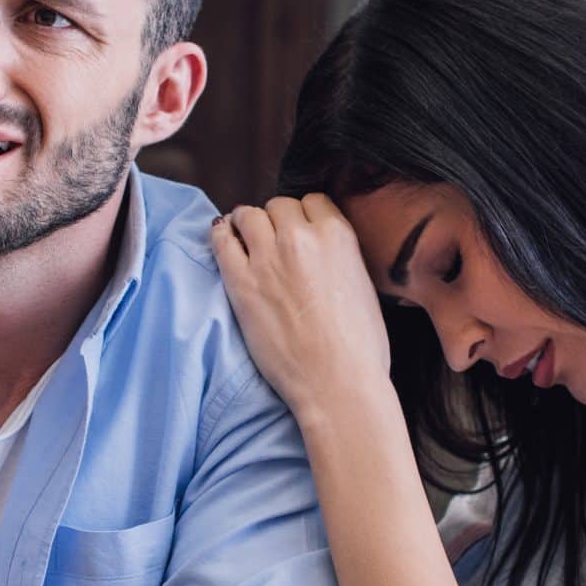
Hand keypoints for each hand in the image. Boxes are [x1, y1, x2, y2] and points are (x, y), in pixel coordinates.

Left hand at [209, 195, 393, 420]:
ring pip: (248, 215)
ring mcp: (267, 257)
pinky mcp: (240, 282)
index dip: (305, 217)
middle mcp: (300, 237)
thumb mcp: (365, 287)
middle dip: (277, 221)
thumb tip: (325, 253)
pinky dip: (221, 237)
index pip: (313, 202)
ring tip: (248, 242)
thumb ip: (341, 258)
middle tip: (275, 243)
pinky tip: (225, 244)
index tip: (300, 232)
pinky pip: (221, 240)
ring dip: (248, 225)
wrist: (338, 383)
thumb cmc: (360, 347)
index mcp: (338, 235)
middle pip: (279, 205)